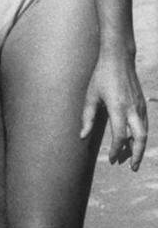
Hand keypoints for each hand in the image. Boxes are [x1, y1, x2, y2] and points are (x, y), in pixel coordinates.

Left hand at [80, 52, 147, 170]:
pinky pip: (144, 124)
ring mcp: (139, 106)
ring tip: (132, 159)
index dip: (117, 150)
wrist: (119, 59)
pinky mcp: (142, 104)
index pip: (119, 136)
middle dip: (137, 155)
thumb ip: (87, 117)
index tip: (112, 159)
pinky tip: (133, 142)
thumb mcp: (91, 96)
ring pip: (144, 133)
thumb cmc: (102, 76)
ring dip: (139, 147)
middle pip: (140, 138)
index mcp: (117, 108)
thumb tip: (82, 136)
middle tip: (131, 167)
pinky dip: (140, 136)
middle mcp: (132, 109)